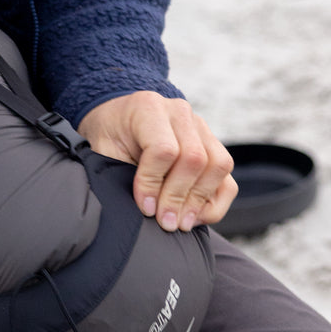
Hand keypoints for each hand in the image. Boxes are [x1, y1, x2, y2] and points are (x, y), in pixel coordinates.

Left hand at [78, 93, 236, 232]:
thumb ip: (118, 173)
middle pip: (195, 158)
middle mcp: (180, 112)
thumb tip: (143, 210)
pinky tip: (194, 216)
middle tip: (165, 223)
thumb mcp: (103, 150)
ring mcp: (201, 126)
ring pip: (218, 165)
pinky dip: (214, 202)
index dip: (153, 183)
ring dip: (199, 201)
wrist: (119, 118)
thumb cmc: (111, 136)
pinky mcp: (212, 144)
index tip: (144, 207)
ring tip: (180, 223)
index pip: (163, 149)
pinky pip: (227, 176)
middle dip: (179, 197)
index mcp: (149, 108)